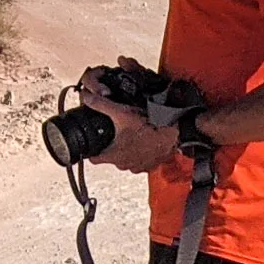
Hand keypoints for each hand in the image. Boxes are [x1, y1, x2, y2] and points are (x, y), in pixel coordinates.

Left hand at [78, 56, 181, 173]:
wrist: (177, 132)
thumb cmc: (152, 126)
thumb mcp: (122, 112)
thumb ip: (101, 104)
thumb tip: (87, 97)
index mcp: (115, 155)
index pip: (93, 159)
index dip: (92, 150)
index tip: (93, 142)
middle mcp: (126, 164)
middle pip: (111, 157)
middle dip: (111, 147)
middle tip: (114, 134)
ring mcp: (139, 166)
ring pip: (126, 159)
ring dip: (127, 149)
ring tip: (130, 135)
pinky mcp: (151, 164)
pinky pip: (142, 160)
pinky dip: (141, 152)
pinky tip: (144, 140)